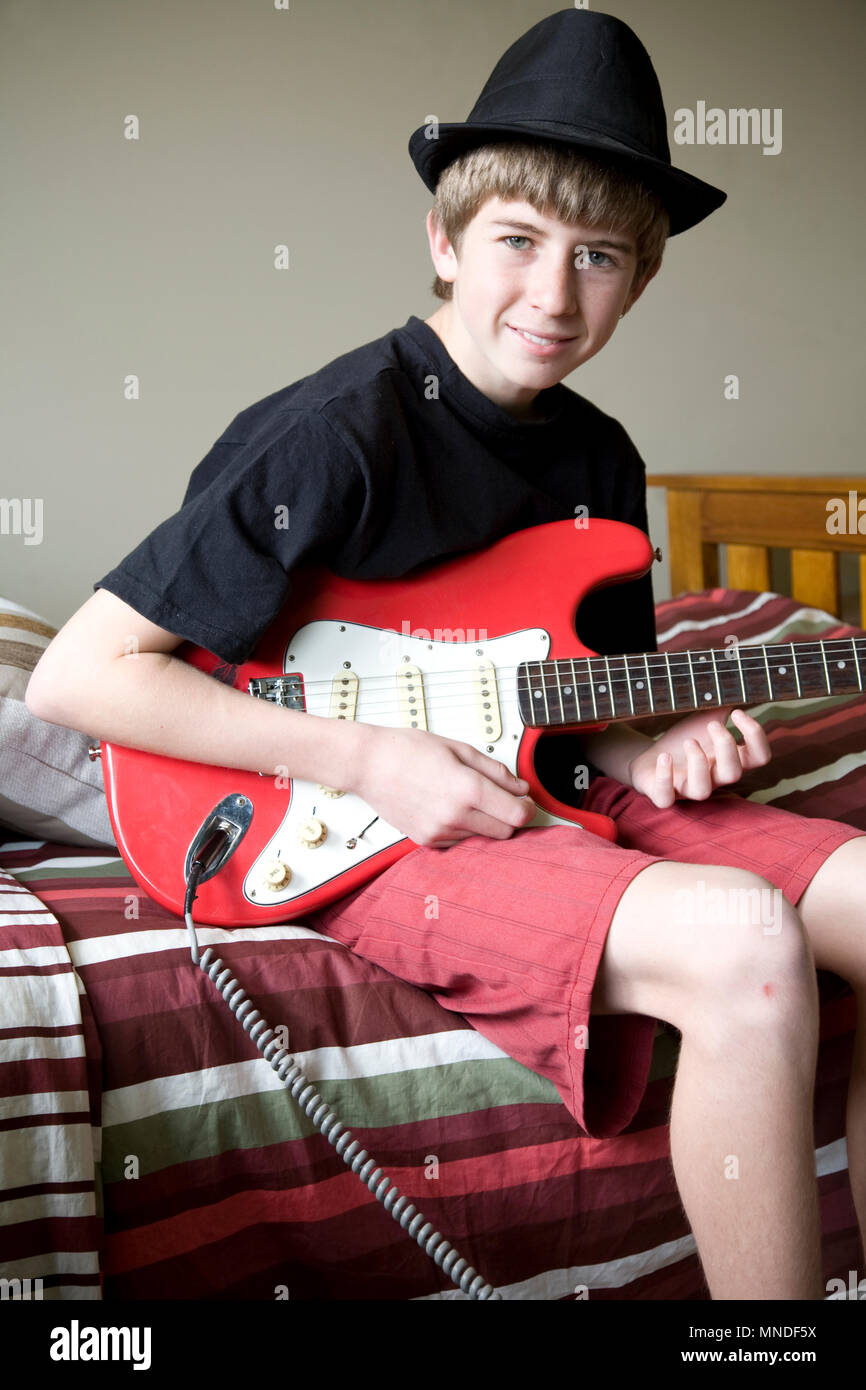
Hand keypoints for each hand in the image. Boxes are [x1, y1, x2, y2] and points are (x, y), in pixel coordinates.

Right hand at [352, 724, 537, 847]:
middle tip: (500, 799)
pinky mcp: (427, 840)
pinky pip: (459, 841)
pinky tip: (447, 807)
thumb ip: (496, 771)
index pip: (517, 815)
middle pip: (505, 832)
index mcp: (468, 789)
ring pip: (481, 837)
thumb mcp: (459, 749)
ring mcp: (440, 832)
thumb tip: (521, 787)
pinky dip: (461, 827)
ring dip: (483, 821)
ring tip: (463, 796)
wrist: (368, 765)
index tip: (525, 801)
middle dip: (508, 817)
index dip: (527, 808)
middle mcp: (455, 816)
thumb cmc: (408, 750)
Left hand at [627, 706, 770, 807]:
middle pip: (734, 774)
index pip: (760, 757)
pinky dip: (665, 778)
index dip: (756, 736)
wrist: (650, 759)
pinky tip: (664, 757)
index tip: (737, 713)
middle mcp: (713, 778)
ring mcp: (688, 788)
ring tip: (689, 741)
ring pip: (702, 791)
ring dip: (698, 763)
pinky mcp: (664, 794)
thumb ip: (723, 707)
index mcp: (729, 760)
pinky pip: (666, 797)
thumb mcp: (703, 721)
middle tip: (712, 725)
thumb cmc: (682, 741)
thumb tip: (739, 684)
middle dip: (726, 746)